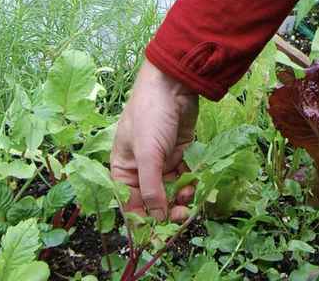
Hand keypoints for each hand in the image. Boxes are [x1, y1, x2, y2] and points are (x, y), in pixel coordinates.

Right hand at [110, 60, 199, 219]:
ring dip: (180, 199)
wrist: (174, 82)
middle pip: (152, 200)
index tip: (158, 236)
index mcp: (123, 168)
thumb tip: (157, 218)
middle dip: (166, 211)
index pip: (130, 204)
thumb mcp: (147, 153)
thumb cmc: (151, 115)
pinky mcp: (179, 152)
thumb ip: (151, 188)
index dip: (143, 221)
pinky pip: (184, 177)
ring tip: (190, 198)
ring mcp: (161, 160)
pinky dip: (189, 184)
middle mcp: (141, 167)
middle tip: (181, 218)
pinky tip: (195, 185)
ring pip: (170, 191)